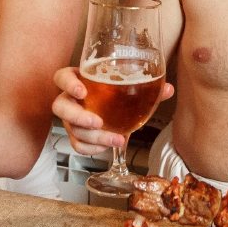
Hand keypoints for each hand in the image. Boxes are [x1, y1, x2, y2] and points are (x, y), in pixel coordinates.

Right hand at [50, 65, 173, 154]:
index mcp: (79, 80)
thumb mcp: (129, 87)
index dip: (68, 84)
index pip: (62, 77)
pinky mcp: (76, 135)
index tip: (82, 91)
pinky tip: (107, 146)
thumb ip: (147, 87)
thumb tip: (167, 89)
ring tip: (115, 139)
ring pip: (71, 129)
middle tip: (97, 122)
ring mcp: (71, 119)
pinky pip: (77, 145)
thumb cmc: (115, 93)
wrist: (114, 109)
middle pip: (59, 106)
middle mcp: (70, 99)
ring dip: (93, 137)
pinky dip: (92, 149)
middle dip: (77, 116)